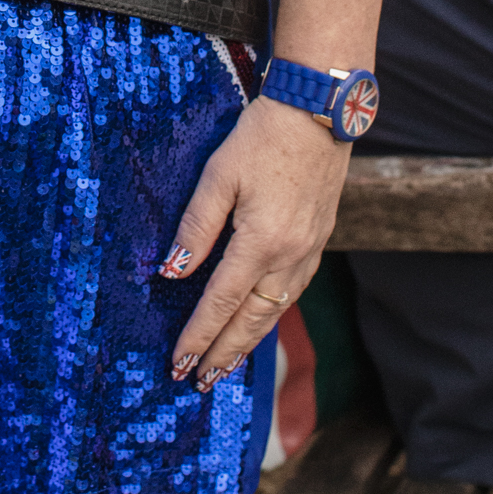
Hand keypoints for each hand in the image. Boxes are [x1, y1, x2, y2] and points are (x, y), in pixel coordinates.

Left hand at [157, 93, 349, 385]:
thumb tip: (173, 271)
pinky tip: (259, 322)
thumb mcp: (218, 175)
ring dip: (249, 341)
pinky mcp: (319, 241)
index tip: (179, 361)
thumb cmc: (262, 137)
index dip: (199, 334)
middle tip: (199, 381)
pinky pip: (292, 292)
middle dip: (224, 352)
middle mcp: (290, 255)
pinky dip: (272, 316)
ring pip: (276, 310)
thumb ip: (196, 226)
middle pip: (253, 319)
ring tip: (225, 364)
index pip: (222, 301)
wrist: (319, 112)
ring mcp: (310, 251)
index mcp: (261, 241)